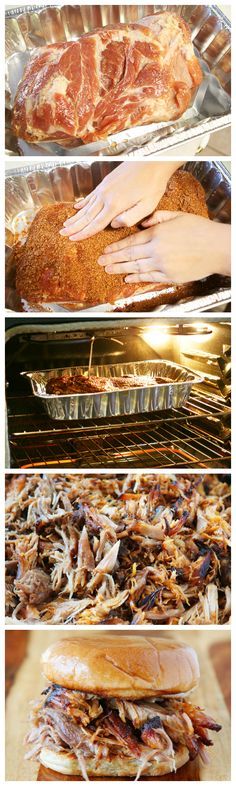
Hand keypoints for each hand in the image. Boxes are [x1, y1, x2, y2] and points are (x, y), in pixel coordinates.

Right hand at [59, 161, 180, 240]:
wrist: (153, 162)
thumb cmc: (153, 184)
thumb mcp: (147, 206)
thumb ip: (130, 218)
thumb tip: (113, 225)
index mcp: (115, 206)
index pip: (95, 224)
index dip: (83, 233)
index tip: (72, 239)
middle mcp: (106, 197)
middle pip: (87, 216)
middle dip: (74, 227)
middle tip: (62, 234)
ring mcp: (104, 188)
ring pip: (86, 206)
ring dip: (75, 216)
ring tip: (65, 224)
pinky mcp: (106, 182)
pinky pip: (91, 195)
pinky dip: (83, 203)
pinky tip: (77, 207)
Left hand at [97, 212, 230, 282]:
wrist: (217, 248)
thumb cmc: (200, 230)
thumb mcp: (177, 215)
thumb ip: (157, 217)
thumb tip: (142, 222)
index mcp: (156, 233)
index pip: (130, 242)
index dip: (116, 247)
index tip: (106, 250)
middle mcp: (156, 250)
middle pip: (129, 256)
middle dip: (112, 259)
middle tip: (100, 262)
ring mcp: (162, 265)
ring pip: (136, 268)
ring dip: (120, 270)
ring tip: (109, 271)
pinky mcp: (170, 276)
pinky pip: (149, 278)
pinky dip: (137, 278)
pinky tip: (128, 278)